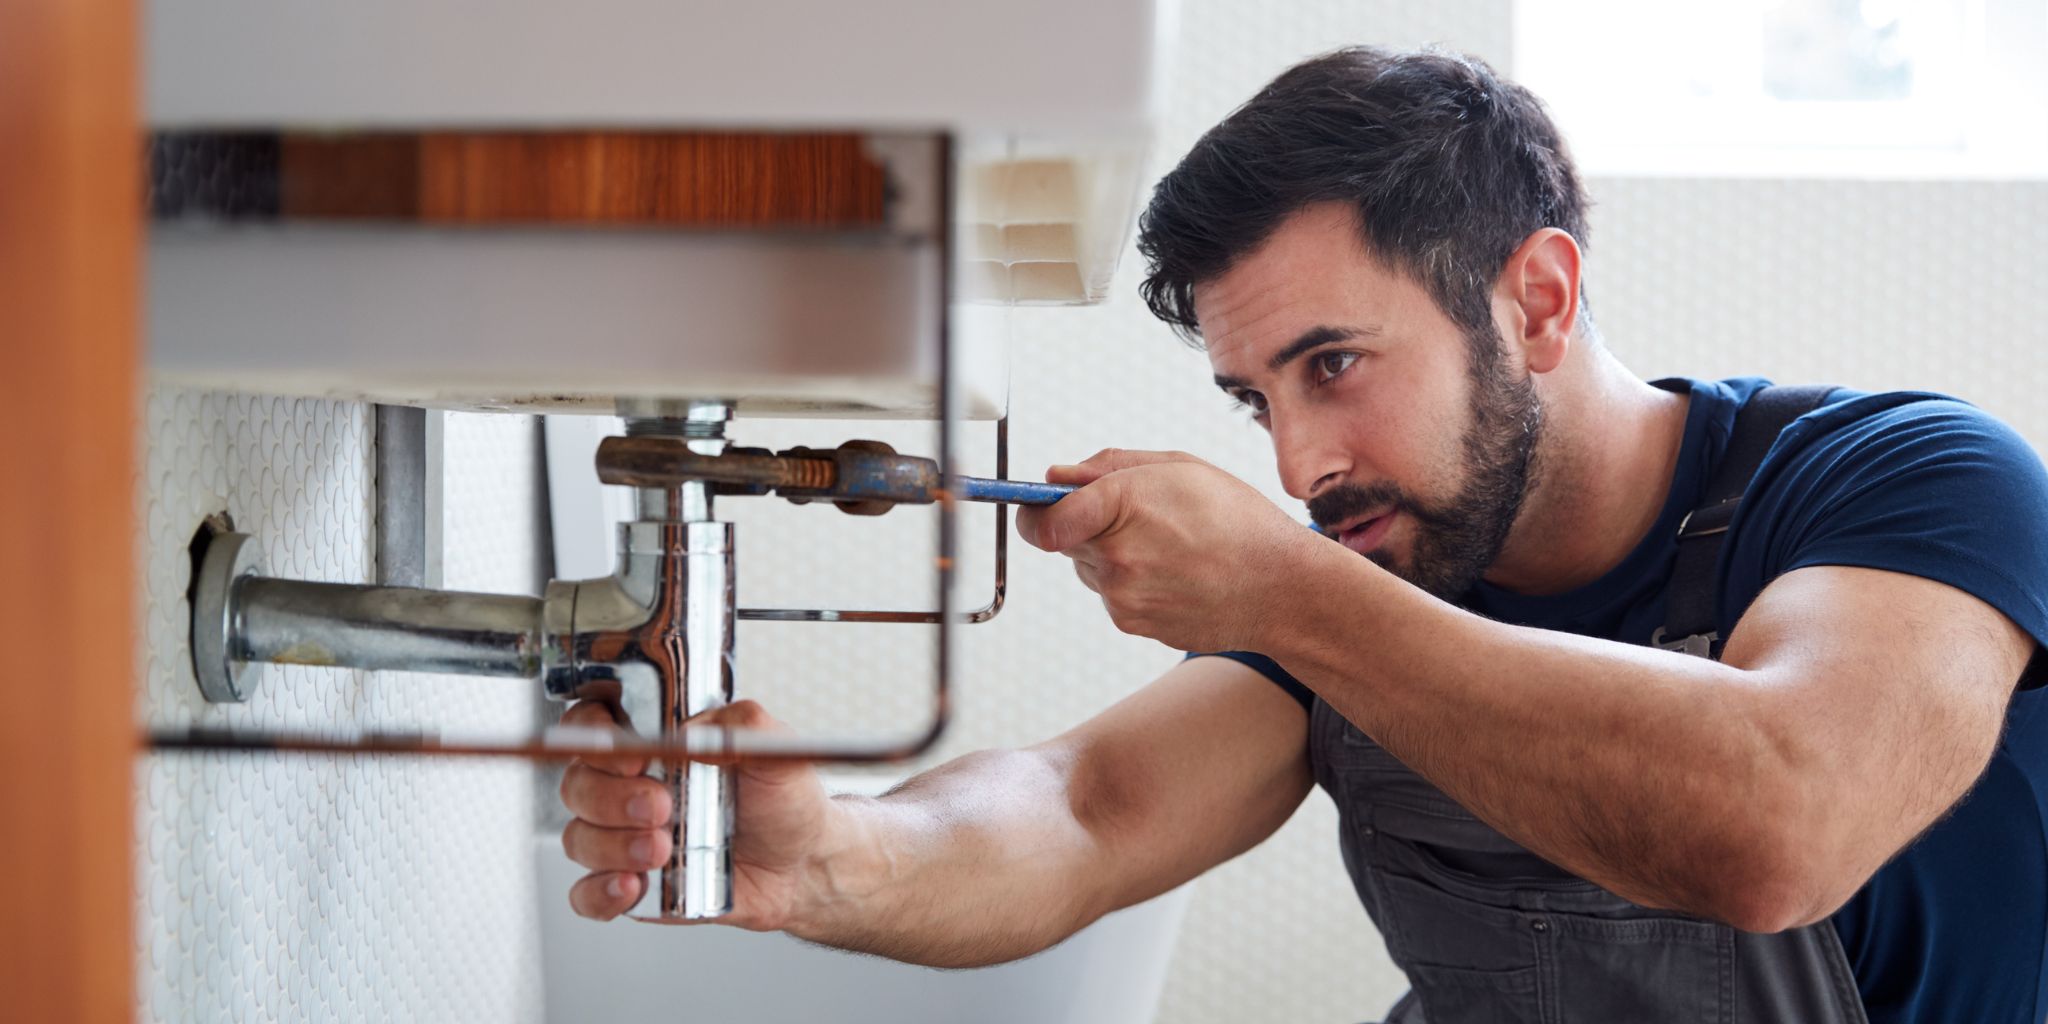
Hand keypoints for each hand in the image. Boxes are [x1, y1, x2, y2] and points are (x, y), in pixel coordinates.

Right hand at [558, 699, 838, 928]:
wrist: (803, 864)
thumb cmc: (783, 801)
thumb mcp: (775, 750)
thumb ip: (742, 724)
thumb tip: (693, 731)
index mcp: (654, 744)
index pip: (591, 724)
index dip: (592, 735)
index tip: (631, 756)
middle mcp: (630, 787)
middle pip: (577, 784)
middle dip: (610, 798)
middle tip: (660, 808)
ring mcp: (625, 838)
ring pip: (578, 839)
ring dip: (612, 846)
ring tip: (662, 849)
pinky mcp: (633, 885)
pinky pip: (587, 894)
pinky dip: (600, 892)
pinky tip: (634, 885)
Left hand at [1013, 448, 1320, 651]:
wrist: (1281, 589)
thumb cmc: (1240, 522)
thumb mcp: (1180, 468)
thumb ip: (1109, 467)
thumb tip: (1057, 476)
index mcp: (1124, 505)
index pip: (1041, 519)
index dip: (1033, 510)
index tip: (1036, 504)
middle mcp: (1116, 557)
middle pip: (1063, 539)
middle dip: (1086, 524)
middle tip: (1138, 516)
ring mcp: (1122, 597)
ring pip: (1088, 567)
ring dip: (1111, 554)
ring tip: (1169, 546)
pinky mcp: (1132, 623)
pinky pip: (1113, 594)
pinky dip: (1132, 582)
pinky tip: (1174, 573)